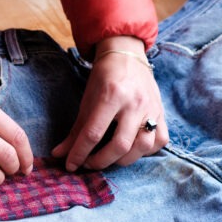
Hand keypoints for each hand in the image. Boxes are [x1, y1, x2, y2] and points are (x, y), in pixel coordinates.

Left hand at [52, 36, 167, 171]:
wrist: (126, 56)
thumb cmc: (103, 77)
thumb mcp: (87, 100)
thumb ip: (75, 130)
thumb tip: (58, 154)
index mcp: (112, 95)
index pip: (93, 133)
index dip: (79, 153)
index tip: (70, 165)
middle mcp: (134, 103)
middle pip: (120, 145)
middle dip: (101, 161)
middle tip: (89, 164)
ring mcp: (151, 108)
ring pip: (143, 146)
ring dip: (124, 160)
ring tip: (109, 158)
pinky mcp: (162, 112)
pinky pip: (160, 141)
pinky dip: (146, 151)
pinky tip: (132, 149)